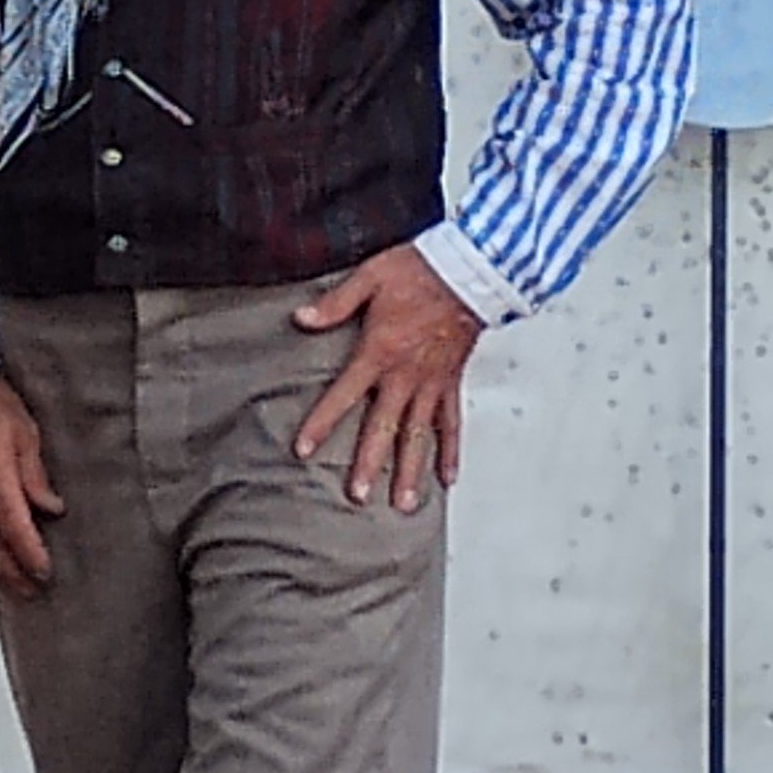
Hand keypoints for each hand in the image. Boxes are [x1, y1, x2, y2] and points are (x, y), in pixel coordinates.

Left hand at [291, 245, 483, 511]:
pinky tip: (448, 477)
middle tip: (359, 497)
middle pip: (384, 428)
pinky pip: (452, 423)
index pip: (343, 394)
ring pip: (419, 435)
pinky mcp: (452, 382)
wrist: (472, 268)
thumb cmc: (420, 270)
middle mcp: (406, 375)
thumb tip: (300, 318)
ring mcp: (432, 383)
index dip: (322, 422)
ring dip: (412, 471)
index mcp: (379, 352)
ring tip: (404, 504)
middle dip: (370, 464)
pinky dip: (451, 451)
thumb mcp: (370, 277)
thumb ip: (334, 303)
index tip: (303, 449)